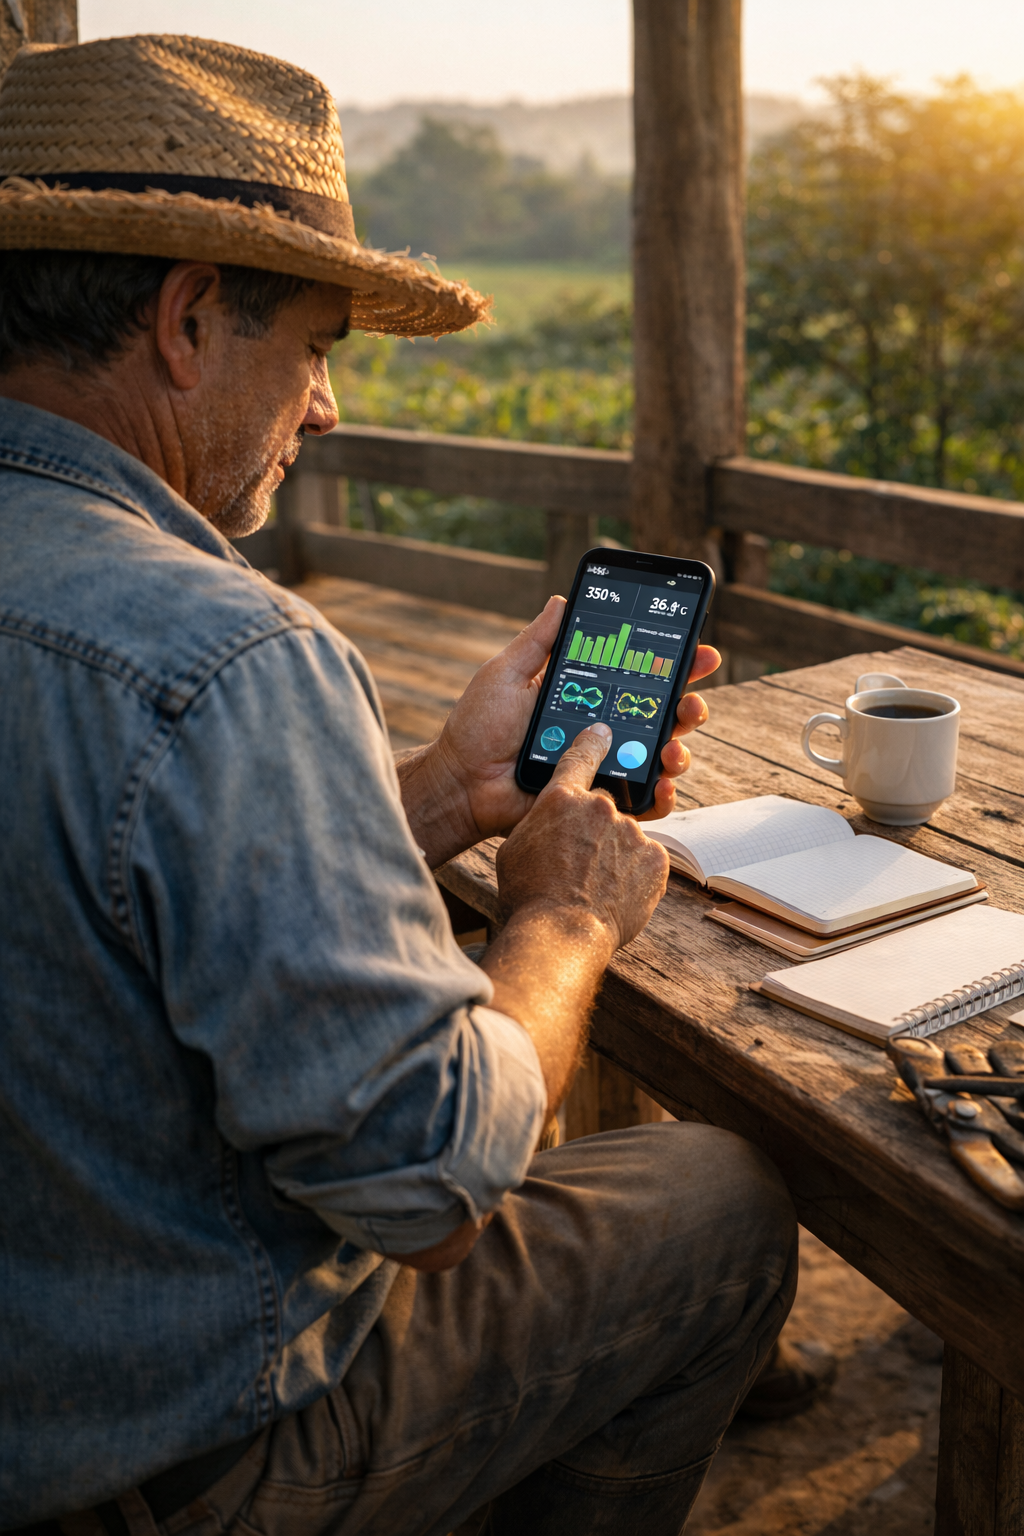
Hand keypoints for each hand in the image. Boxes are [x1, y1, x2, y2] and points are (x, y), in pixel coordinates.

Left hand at [398, 595, 719, 864]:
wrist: (461, 783)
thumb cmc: (478, 729)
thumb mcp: (506, 675)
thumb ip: (537, 641)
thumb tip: (562, 598)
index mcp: (587, 695)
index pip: (640, 676)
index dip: (674, 663)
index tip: (699, 649)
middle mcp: (603, 729)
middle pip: (662, 715)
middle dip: (689, 705)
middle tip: (692, 701)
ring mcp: (604, 765)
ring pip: (659, 757)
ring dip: (679, 749)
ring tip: (673, 747)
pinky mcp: (598, 799)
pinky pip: (640, 801)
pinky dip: (660, 796)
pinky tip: (661, 785)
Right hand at [495, 723, 668, 949]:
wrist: (560, 933)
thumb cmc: (529, 895)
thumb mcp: (515, 850)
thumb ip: (538, 825)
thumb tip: (549, 824)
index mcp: (562, 799)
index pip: (580, 755)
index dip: (592, 743)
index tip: (603, 734)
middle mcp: (600, 807)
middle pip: (604, 809)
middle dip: (595, 831)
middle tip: (581, 863)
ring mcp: (631, 832)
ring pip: (626, 837)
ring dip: (616, 855)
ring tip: (596, 888)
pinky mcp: (655, 859)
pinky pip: (647, 860)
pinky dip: (636, 875)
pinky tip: (617, 895)